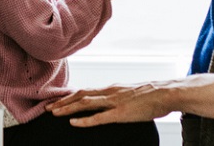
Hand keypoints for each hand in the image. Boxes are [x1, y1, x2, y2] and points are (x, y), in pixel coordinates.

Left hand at [46, 82, 173, 125]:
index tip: (56, 101)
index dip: (69, 96)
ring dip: (67, 108)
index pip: (85, 91)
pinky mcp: (121, 113)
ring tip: (54, 113)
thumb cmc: (151, 95)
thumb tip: (108, 102)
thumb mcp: (130, 93)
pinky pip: (99, 117)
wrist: (166, 93)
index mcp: (111, 88)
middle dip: (63, 102)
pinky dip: (84, 120)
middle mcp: (109, 92)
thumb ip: (118, 97)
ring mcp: (114, 102)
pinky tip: (73, 123)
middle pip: (80, 95)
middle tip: (47, 107)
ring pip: (85, 103)